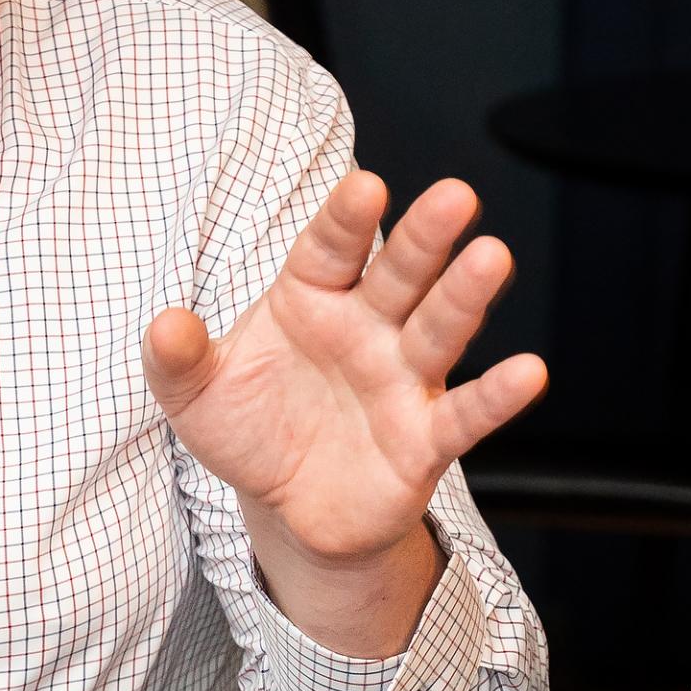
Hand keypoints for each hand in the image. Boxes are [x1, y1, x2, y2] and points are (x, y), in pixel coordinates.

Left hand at [144, 170, 545, 568]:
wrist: (287, 505)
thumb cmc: (250, 428)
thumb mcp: (196, 396)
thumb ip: (178, 359)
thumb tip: (162, 325)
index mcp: (310, 297)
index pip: (329, 247)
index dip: (346, 219)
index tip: (363, 186)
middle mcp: (366, 327)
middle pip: (399, 274)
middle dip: (424, 237)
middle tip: (454, 195)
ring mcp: (401, 379)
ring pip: (439, 329)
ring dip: (465, 296)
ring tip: (493, 257)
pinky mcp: (425, 439)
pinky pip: (464, 415)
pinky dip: (496, 396)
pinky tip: (528, 373)